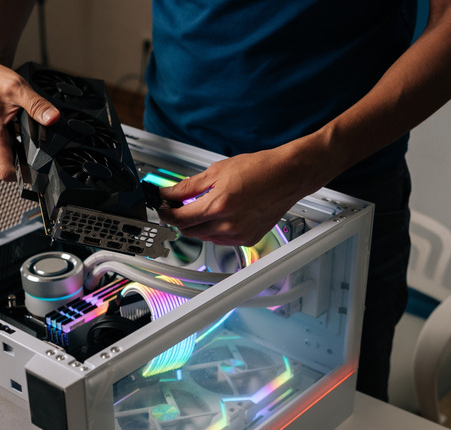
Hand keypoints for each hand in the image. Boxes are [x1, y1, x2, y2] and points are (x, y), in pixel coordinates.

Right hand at [0, 55, 59, 180]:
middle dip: (22, 160)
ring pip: (2, 158)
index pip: (6, 172)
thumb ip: (37, 106)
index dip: (23, 176)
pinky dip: (10, 143)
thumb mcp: (19, 89)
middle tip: (35, 144)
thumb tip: (53, 118)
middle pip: (6, 166)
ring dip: (16, 151)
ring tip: (24, 133)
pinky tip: (17, 130)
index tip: (38, 173)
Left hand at [157, 143, 319, 246]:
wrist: (288, 175)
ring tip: (202, 206)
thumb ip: (189, 186)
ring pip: (204, 237)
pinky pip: (221, 240)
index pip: (180, 219)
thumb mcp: (217, 171)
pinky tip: (218, 215)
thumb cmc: (260, 169)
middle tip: (177, 205)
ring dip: (196, 225)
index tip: (162, 207)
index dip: (166, 213)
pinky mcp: (248, 239)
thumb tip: (169, 193)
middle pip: (190, 231)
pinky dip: (213, 229)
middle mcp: (229, 225)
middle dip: (180, 218)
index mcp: (219, 206)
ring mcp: (239, 235)